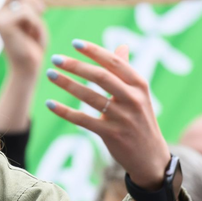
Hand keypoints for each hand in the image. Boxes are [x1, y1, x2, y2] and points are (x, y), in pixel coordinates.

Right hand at [0, 0, 47, 132]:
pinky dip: (34, 24)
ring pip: (24, 2)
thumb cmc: (33, 49)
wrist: (27, 70)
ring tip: (34, 32)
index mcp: (6, 11)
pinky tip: (31, 35)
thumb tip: (35, 1)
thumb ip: (31, 10)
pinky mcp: (1, 23)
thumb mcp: (35, 24)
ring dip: (35, 17)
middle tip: (42, 10)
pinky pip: (26, 13)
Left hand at [45, 41, 169, 189]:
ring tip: (50, 74)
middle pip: (101, 77)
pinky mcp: (112, 134)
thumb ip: (127, 71)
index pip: (114, 62)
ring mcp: (123, 118)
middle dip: (76, 65)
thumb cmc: (140, 120)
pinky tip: (50, 104)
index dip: (94, 51)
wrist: (151, 157)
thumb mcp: (139, 95)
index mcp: (140, 85)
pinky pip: (83, 120)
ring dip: (67, 84)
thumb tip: (121, 46)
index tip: (75, 43)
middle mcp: (133, 99)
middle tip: (55, 58)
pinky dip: (65, 111)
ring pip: (90, 97)